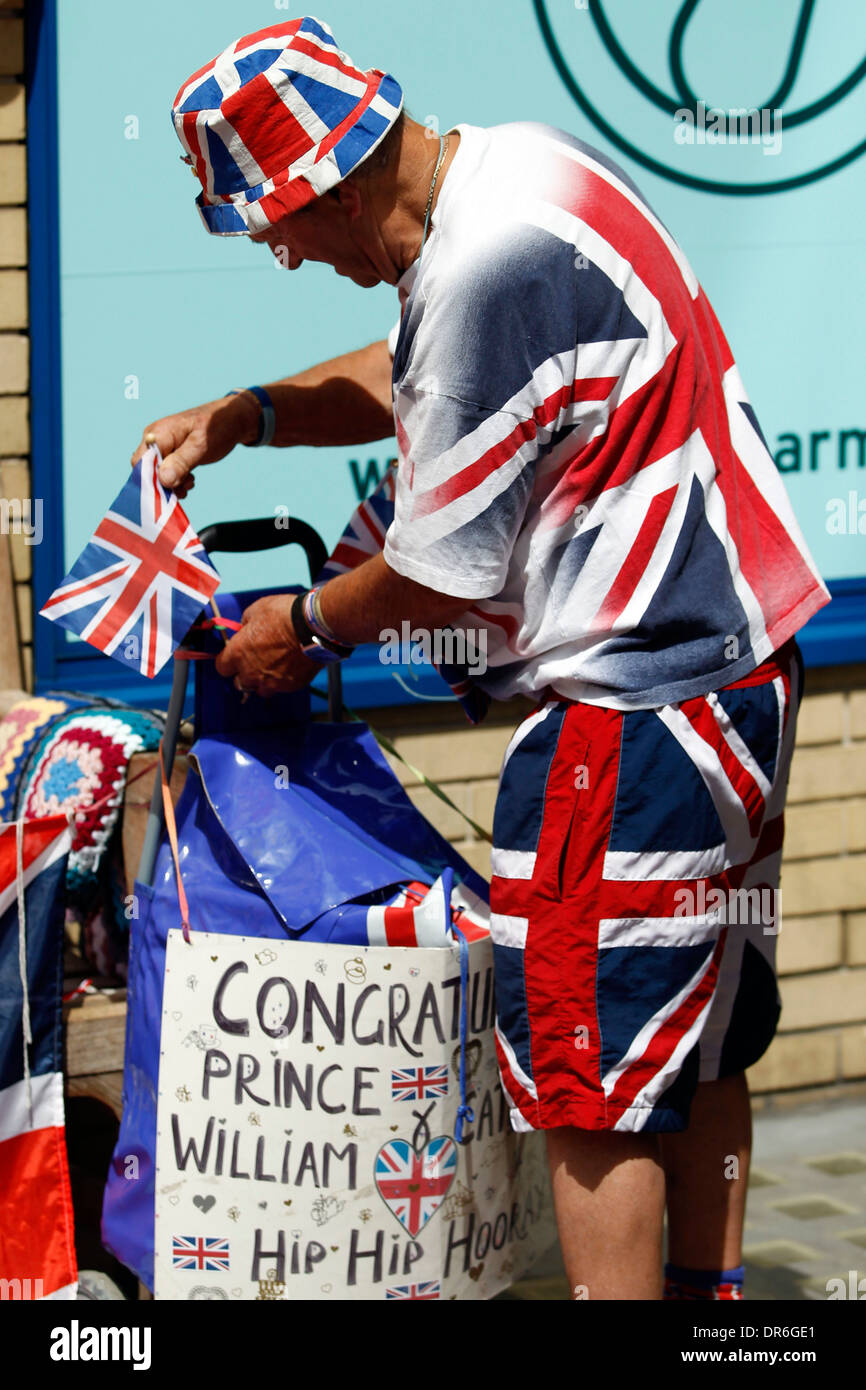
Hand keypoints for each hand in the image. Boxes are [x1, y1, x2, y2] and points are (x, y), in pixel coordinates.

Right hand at [130, 392, 260, 496]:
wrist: (233, 420)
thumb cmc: (217, 427)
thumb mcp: (201, 446)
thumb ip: (181, 462)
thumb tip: (163, 480)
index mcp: (158, 434)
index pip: (140, 463)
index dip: (150, 480)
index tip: (170, 490)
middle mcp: (155, 440)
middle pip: (147, 470)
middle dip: (164, 484)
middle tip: (185, 487)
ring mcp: (163, 447)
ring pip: (157, 474)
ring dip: (172, 484)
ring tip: (190, 482)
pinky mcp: (171, 453)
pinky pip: (167, 472)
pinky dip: (177, 480)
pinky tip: (190, 479)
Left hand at [214, 595, 319, 696]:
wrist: (313, 627)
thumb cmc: (284, 616)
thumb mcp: (256, 610)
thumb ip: (246, 625)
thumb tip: (246, 628)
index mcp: (238, 653)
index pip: (222, 667)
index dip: (228, 661)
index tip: (234, 656)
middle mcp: (251, 672)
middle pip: (239, 683)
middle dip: (245, 673)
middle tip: (255, 661)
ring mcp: (271, 682)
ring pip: (261, 690)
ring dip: (263, 681)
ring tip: (274, 667)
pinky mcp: (290, 686)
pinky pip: (282, 688)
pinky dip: (283, 680)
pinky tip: (290, 667)